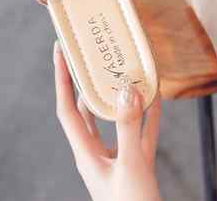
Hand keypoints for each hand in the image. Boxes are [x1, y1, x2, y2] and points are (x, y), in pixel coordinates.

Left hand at [53, 41, 162, 200]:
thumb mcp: (131, 165)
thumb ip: (129, 128)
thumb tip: (126, 91)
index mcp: (86, 153)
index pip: (67, 108)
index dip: (62, 78)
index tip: (60, 50)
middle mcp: (98, 152)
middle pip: (88, 109)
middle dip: (90, 81)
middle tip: (96, 55)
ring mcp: (117, 157)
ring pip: (116, 118)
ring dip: (121, 95)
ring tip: (128, 70)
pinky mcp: (136, 162)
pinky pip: (141, 130)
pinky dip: (147, 112)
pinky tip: (156, 96)